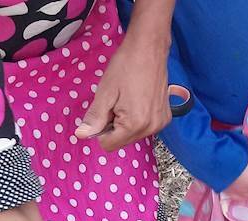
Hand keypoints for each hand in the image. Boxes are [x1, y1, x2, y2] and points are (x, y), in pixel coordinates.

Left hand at [75, 27, 169, 150]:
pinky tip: (138, 100)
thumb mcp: (105, 92)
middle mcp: (150, 128)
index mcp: (133, 124)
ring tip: (127, 99)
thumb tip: (81, 135)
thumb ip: (94, 118)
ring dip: (126, 123)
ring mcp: (160, 123)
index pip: (108, 145)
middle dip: (114, 127)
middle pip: (122, 141)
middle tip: (115, 102)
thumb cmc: (125, 66)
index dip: (100, 130)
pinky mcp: (165, 117)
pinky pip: (145, 127)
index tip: (104, 111)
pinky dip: (138, 119)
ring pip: (133, 135)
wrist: (149, 49)